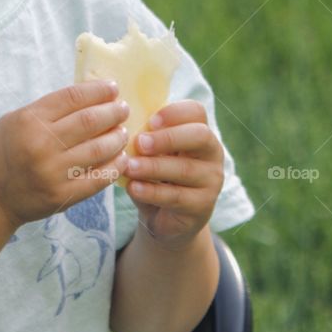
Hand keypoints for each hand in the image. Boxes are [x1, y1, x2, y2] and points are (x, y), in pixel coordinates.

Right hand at [0, 80, 131, 228]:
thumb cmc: (1, 152)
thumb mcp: (16, 120)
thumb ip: (48, 110)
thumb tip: (89, 97)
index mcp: (29, 120)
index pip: (73, 97)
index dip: (98, 91)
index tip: (113, 88)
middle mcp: (41, 145)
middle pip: (90, 121)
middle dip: (113, 112)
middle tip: (123, 109)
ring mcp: (52, 173)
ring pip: (99, 149)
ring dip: (117, 138)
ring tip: (122, 132)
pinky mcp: (61, 196)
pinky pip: (98, 179)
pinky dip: (115, 166)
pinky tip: (121, 158)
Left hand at [122, 100, 223, 249]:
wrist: (165, 218)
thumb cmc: (156, 175)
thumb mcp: (152, 154)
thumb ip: (145, 138)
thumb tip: (120, 123)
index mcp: (199, 131)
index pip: (196, 112)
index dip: (174, 112)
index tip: (150, 121)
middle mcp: (211, 153)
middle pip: (199, 136)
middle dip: (167, 138)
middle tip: (139, 143)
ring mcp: (211, 180)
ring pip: (184, 169)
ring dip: (153, 167)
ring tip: (129, 167)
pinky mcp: (202, 206)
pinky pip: (176, 196)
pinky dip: (152, 191)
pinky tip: (134, 188)